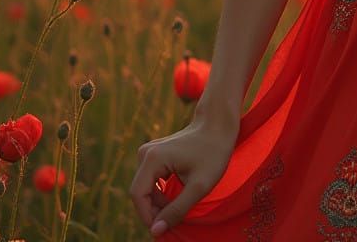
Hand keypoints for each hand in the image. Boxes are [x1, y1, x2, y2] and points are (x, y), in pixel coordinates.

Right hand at [130, 119, 237, 234]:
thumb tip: (155, 230)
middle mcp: (146, 153)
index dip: (148, 216)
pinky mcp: (156, 154)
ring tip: (180, 207)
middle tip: (176, 219)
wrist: (219, 125)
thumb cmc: (213, 153)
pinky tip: (177, 196)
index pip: (138, 196)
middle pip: (141, 192)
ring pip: (146, 188)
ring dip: (159, 202)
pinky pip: (152, 180)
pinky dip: (161, 192)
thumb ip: (177, 209)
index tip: (165, 228)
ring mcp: (150, 152)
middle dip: (154, 210)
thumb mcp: (199, 186)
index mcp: (153, 158)